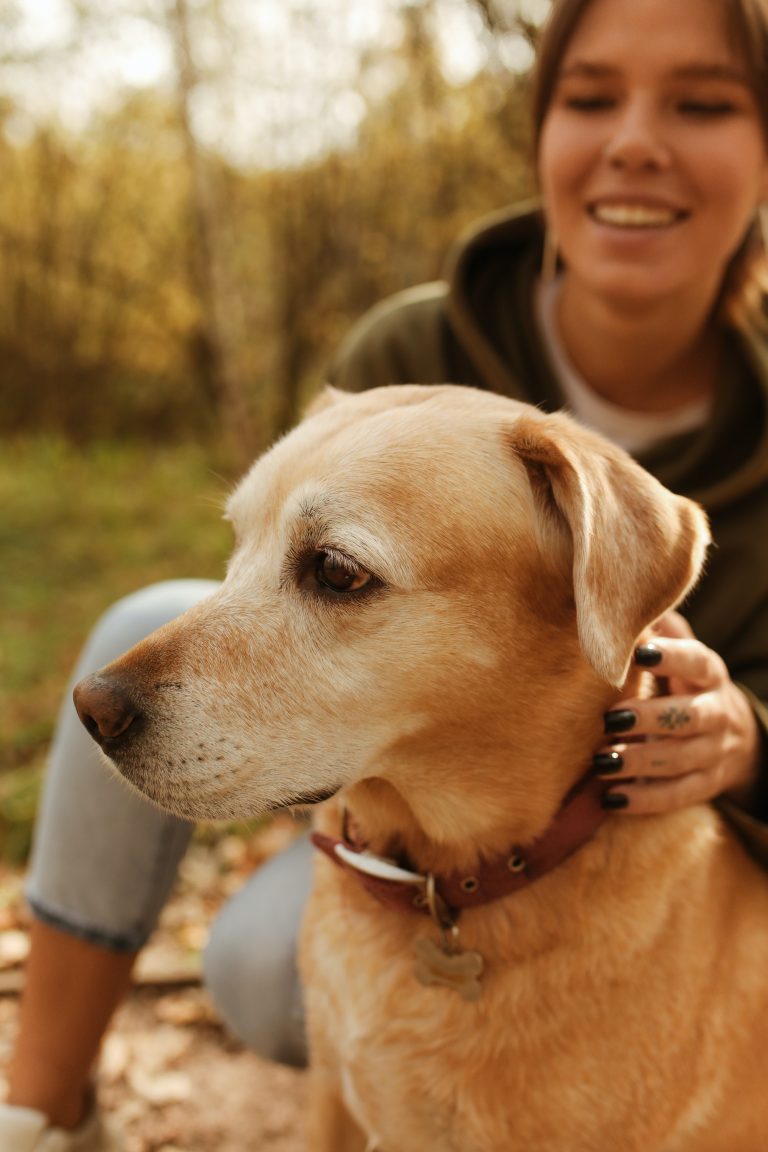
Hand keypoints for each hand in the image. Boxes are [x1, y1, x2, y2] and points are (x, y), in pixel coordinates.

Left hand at [596, 611, 762, 814]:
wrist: (736, 735)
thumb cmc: (688, 684)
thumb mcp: (684, 654)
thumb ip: (661, 630)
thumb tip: (625, 595)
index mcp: (708, 673)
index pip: (695, 662)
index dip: (670, 658)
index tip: (637, 654)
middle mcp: (716, 712)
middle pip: (688, 718)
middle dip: (649, 719)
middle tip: (609, 720)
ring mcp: (714, 752)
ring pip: (680, 760)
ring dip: (639, 762)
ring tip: (601, 763)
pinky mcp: (706, 784)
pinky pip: (678, 795)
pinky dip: (645, 800)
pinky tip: (611, 798)